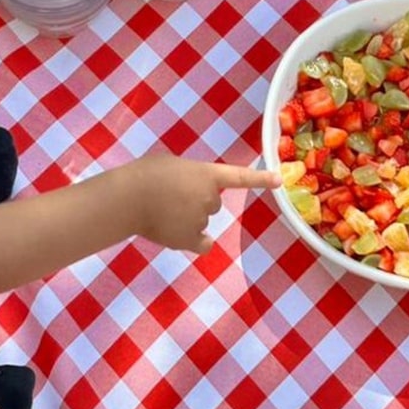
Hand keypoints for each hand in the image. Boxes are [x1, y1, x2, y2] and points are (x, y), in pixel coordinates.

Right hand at [128, 154, 280, 253]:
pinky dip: (197, 241)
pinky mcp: (189, 240)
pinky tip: (181, 236)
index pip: (240, 177)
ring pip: (200, 220)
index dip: (261, 179)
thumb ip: (190, 175)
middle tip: (172, 195)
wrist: (129, 198)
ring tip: (162, 210)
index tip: (279, 180)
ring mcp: (201, 221)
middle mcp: (210, 198)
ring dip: (188, 217)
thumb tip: (188, 189)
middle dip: (198, 199)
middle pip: (213, 202)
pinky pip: (202, 243)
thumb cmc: (147, 173)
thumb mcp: (173, 164)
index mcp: (208, 175)